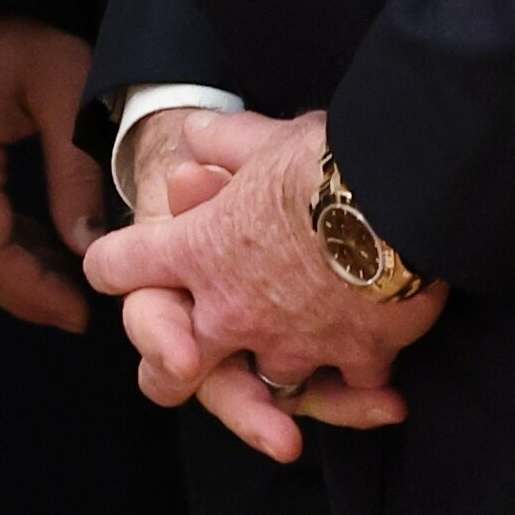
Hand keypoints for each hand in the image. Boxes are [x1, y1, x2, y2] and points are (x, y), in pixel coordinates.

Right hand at [0, 16, 103, 329]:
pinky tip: (37, 243)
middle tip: (73, 313)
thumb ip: (74, 169)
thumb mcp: (66, 89)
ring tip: (63, 286)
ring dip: (6, 268)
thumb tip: (86, 246)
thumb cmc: (22, 28)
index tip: (77, 311)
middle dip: (18, 291)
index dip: (28, 288)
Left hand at [79, 107, 439, 463]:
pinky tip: (373, 367)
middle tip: (184, 364)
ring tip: (307, 349)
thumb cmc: (323, 164)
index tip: (113, 265)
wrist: (402, 203)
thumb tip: (194, 130)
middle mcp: (234, 311)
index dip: (112, 263)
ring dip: (284, 365)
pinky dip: (360, 378)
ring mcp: (293, 344)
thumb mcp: (261, 137)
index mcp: (198, 253)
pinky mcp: (355, 360)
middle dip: (174, 369)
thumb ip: (222, 140)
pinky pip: (349, 384)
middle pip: (173, 372)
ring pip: (271, 381)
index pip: (121, 265)